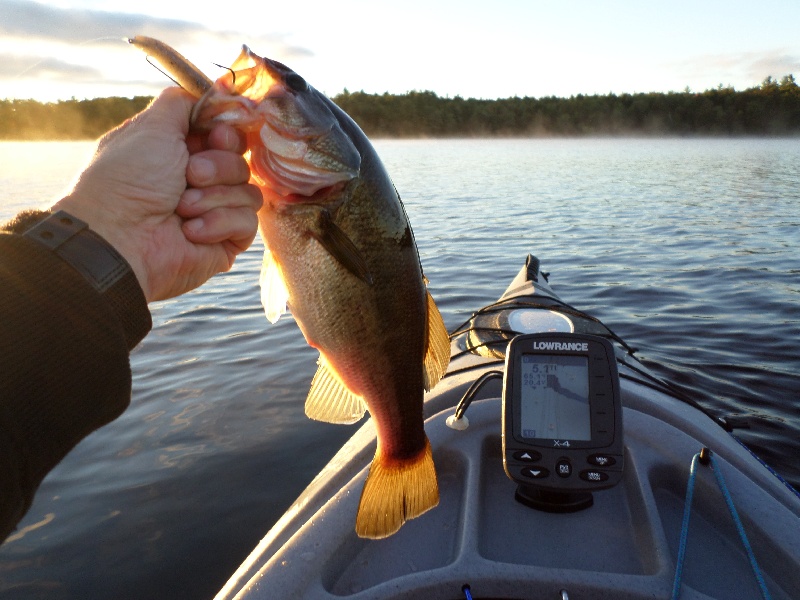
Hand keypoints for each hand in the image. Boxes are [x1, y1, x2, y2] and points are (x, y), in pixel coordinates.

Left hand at [54, 87, 262, 301]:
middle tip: (190, 174)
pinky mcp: (226, 241)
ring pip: (248, 191)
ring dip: (214, 197)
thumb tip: (215, 87)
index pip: (226, 134)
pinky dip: (218, 222)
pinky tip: (190, 231)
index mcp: (180, 152)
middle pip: (240, 160)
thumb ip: (183, 102)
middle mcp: (199, 181)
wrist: (121, 238)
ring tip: (182, 208)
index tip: (216, 135)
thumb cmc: (127, 180)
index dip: (227, 132)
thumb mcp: (151, 126)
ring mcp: (215, 212)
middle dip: (217, 166)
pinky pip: (248, 222)